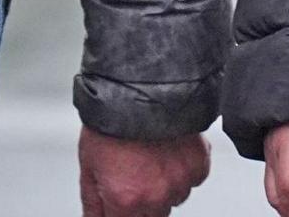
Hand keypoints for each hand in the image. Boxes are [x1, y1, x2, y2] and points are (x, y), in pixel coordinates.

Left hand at [80, 128, 210, 216]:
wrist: (140, 85)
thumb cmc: (111, 121)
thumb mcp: (89, 166)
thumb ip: (94, 204)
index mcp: (126, 200)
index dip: (122, 211)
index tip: (123, 201)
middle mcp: (156, 196)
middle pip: (153, 216)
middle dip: (143, 200)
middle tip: (135, 173)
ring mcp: (180, 180)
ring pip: (175, 197)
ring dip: (165, 185)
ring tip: (152, 156)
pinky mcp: (199, 164)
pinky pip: (194, 178)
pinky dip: (184, 168)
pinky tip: (169, 149)